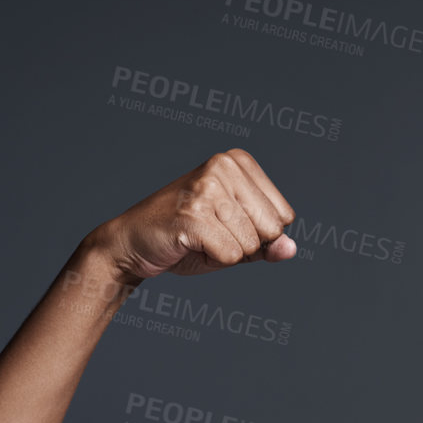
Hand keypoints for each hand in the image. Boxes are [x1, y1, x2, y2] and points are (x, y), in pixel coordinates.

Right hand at [93, 148, 298, 281]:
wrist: (131, 243)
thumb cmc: (187, 237)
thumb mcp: (236, 236)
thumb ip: (267, 242)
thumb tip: (290, 248)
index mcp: (238, 161)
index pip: (284, 215)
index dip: (259, 234)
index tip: (225, 224)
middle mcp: (223, 166)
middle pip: (272, 229)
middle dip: (245, 244)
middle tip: (210, 234)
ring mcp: (207, 188)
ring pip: (251, 243)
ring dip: (227, 253)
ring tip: (199, 238)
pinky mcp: (193, 214)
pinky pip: (232, 255)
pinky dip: (214, 260)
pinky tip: (189, 243)